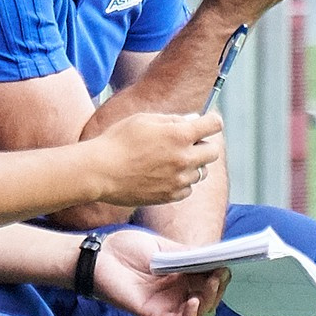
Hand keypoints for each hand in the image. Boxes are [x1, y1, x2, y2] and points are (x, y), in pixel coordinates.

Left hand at [91, 229, 227, 315]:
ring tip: (210, 284)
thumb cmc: (126, 248)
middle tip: (220, 273)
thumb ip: (185, 254)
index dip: (219, 272)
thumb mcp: (160, 246)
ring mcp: (165, 303)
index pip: (207, 277)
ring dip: (207, 300)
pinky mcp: (152, 313)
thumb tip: (211, 256)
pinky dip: (188, 315)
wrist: (99, 256)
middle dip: (217, 286)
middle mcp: (176, 290)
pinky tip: (192, 303)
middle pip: (206, 296)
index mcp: (180, 273)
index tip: (227, 262)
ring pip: (196, 311)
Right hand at [93, 112, 221, 206]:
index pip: (214, 125)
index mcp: (179, 135)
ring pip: (201, 172)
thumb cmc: (118, 141)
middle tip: (185, 143)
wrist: (100, 172)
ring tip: (168, 160)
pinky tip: (163, 175)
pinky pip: (188, 188)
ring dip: (191, 164)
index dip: (211, 121)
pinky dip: (181, 181)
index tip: (206, 123)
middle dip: (203, 144)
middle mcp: (184, 159)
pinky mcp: (170, 196)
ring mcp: (178, 180)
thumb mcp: (144, 119)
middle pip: (213, 151)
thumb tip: (192, 121)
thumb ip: (173, 119)